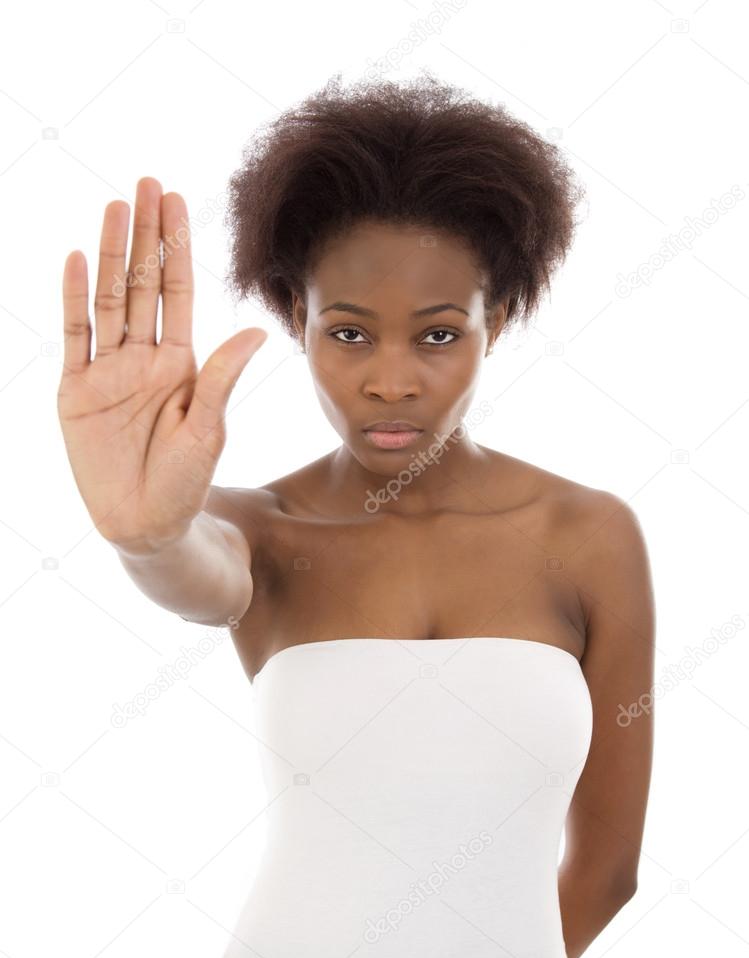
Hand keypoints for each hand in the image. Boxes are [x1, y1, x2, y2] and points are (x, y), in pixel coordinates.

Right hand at [58, 177, 266, 550]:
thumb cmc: (186, 481)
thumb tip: (254, 331)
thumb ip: (222, 378)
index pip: (176, 291)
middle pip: (142, 284)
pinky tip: (79, 261)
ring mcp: (108, 371)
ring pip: (109, 300)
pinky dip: (75, 300)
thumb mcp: (209, 428)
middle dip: (145, 234)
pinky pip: (76, 338)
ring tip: (115, 208)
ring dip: (112, 255)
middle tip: (145, 183)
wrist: (146, 524)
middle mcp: (143, 358)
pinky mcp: (77, 391)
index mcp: (180, 362)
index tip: (176, 201)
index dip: (175, 246)